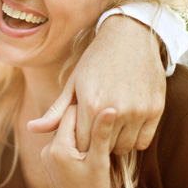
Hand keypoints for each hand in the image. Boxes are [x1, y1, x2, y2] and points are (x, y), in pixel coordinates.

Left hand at [27, 15, 164, 153]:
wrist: (130, 38)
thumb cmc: (95, 61)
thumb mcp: (73, 84)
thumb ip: (56, 111)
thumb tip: (32, 129)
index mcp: (90, 104)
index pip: (81, 143)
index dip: (78, 142)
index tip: (78, 135)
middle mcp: (114, 110)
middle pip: (102, 148)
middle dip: (95, 144)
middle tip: (93, 131)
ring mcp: (138, 111)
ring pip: (124, 148)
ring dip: (115, 143)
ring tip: (108, 128)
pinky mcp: (155, 110)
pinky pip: (143, 141)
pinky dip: (134, 138)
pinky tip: (125, 126)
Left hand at [41, 105, 116, 187]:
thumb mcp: (100, 162)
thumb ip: (101, 134)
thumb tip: (110, 108)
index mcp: (56, 147)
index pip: (71, 114)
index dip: (89, 107)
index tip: (105, 100)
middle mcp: (47, 149)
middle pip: (68, 122)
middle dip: (86, 118)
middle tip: (106, 109)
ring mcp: (49, 156)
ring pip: (69, 132)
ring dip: (84, 129)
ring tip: (104, 125)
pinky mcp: (53, 162)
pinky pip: (67, 142)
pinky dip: (80, 140)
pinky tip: (96, 140)